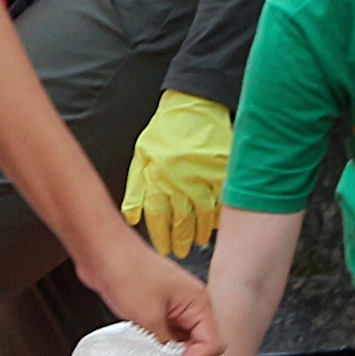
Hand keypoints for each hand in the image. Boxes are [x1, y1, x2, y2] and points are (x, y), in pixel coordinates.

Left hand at [75, 228, 218, 355]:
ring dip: (170, 352)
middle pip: (200, 343)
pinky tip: (144, 348)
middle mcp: (192, 303)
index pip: (212, 343)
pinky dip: (158, 343)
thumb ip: (164, 346)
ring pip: (182, 339)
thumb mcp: (148, 318)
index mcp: (199, 301)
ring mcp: (175, 304)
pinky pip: (167, 332)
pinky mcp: (159, 306)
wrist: (103, 250)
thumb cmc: (126, 270)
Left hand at [118, 90, 233, 257]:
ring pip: (203, 214)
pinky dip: (218, 216)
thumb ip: (136, 189)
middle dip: (180, 240)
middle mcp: (180, 177)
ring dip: (199, 232)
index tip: (163, 249)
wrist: (193, 104)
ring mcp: (203, 174)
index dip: (161, 236)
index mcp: (159, 174)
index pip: (158, 215)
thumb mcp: (142, 156)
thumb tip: (131, 218)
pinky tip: (214, 225)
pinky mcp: (222, 169)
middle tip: (180, 251)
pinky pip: (222, 200)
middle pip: (181, 219)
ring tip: (196, 241)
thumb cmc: (165, 131)